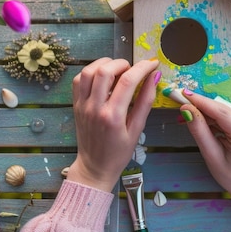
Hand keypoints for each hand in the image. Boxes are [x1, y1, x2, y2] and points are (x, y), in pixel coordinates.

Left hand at [67, 58, 159, 191]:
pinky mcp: (76, 104)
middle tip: (132, 70)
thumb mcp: (137, 129)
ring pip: (89, 71)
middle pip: (105, 71)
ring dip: (105, 64)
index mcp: (113, 116)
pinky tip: (103, 77)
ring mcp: (82, 105)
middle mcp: (95, 108)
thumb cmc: (118, 153)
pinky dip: (91, 72)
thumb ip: (146, 101)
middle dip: (123, 63)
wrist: (94, 167)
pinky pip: (79, 80)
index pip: (128, 81)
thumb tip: (154, 77)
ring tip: (118, 71)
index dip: (143, 68)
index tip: (152, 64)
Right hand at [181, 92, 230, 231]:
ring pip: (219, 109)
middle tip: (176, 102)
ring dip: (201, 111)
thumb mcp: (211, 156)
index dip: (199, 101)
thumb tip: (186, 110)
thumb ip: (199, 131)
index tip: (181, 93)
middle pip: (218, 108)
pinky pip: (223, 113)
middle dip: (197, 105)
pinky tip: (197, 120)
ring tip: (183, 117)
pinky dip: (209, 116)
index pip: (219, 111)